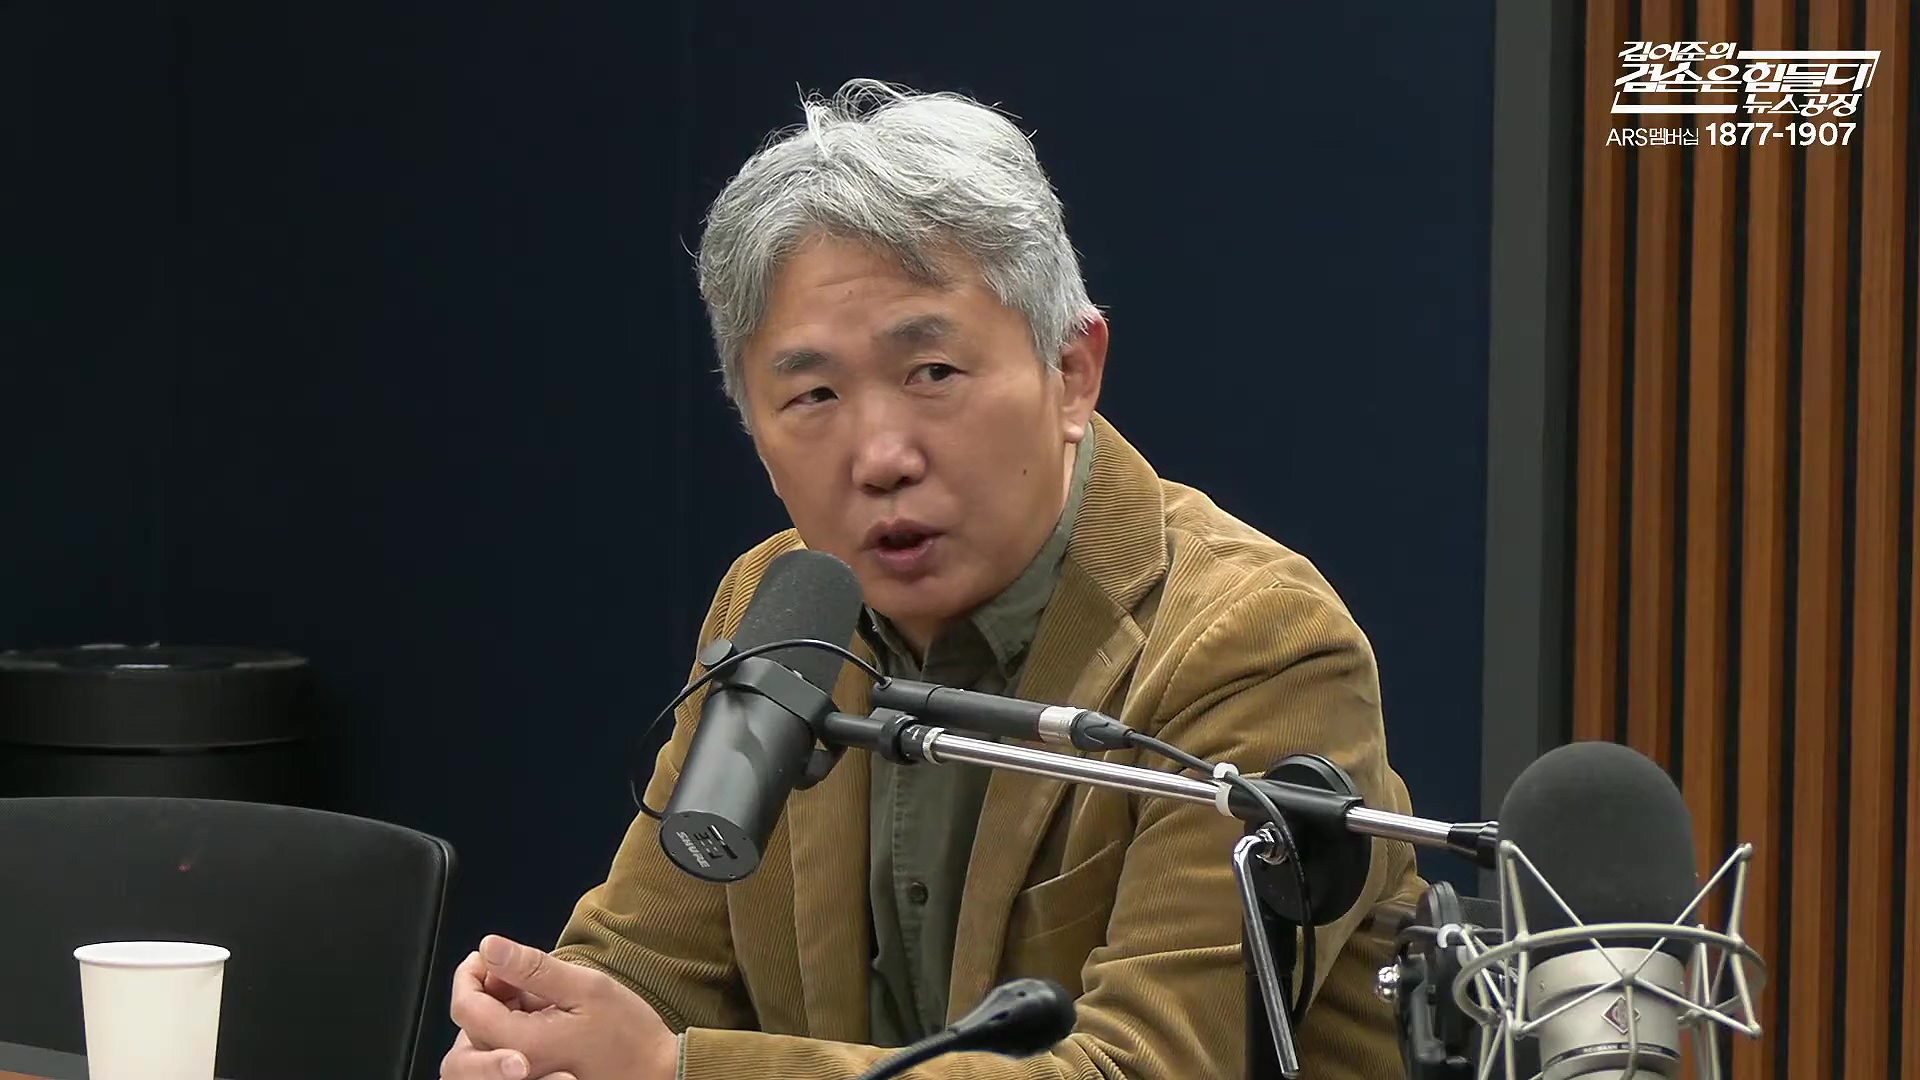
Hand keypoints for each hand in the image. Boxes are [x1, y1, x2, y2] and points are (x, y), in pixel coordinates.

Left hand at [443, 935, 677, 1079]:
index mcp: (522, 1044)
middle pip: (469, 1025)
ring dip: (499, 1008)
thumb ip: (533, 968)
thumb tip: (490, 947)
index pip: (465, 1007)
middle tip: (513, 973)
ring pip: (483, 1036)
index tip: (489, 955)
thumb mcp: (585, 987)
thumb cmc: (627, 1034)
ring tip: (535, 994)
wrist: (654, 1072)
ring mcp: (523, 1074)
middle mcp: (515, 1065)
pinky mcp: (532, 1073)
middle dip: (484, 990)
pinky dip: (513, 1023)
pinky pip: (502, 1048)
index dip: (469, 974)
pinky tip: (542, 1012)